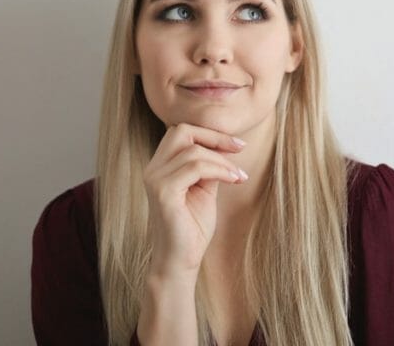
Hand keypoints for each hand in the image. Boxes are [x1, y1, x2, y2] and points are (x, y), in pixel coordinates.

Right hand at [142, 122, 247, 281]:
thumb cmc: (192, 228)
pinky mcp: (163, 192)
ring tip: (239, 176)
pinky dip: (219, 170)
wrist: (181, 261)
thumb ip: (209, 167)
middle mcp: (153, 169)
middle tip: (240, 150)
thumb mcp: (205, 189)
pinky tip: (233, 180)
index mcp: (160, 167)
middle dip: (215, 137)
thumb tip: (226, 147)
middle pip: (182, 131)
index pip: (182, 132)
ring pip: (193, 151)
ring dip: (223, 161)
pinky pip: (195, 168)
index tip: (238, 145)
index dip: (211, 134)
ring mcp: (155, 180)